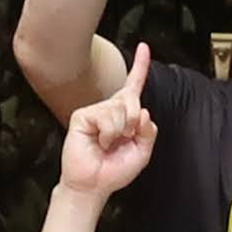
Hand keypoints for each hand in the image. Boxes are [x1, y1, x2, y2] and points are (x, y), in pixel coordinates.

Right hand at [57, 45, 160, 198]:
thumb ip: (149, 131)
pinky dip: (109, 134)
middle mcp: (110, 109)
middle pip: (133, 99)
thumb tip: (142, 110)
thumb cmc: (114, 170)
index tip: (144, 47)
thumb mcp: (142, 151)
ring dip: (121, 132)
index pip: (134, 86)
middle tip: (124, 140)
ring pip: (121, 110)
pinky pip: (107, 118)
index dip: (140, 66)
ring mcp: (95, 111)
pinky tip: (100, 143)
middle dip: (134, 123)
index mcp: (124, 115)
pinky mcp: (83, 116)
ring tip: (108, 144)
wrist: (93, 184)